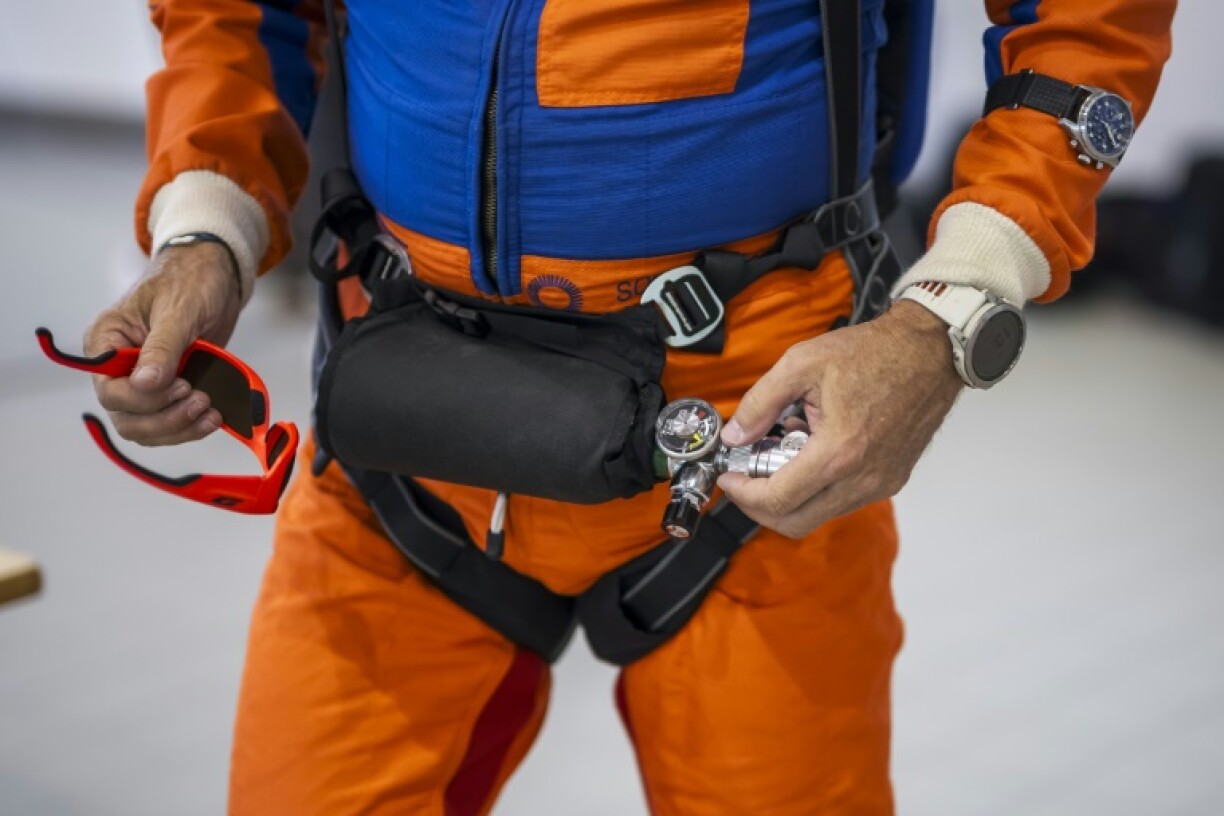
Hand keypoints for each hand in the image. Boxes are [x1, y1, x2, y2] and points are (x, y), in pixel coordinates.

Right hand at [84, 242, 242, 445]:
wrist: (215, 278)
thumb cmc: (189, 281)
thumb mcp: (177, 310)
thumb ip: (162, 347)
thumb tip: (143, 383)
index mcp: (106, 342)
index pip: (109, 390)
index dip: (143, 399)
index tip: (181, 385)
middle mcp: (118, 367)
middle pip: (126, 417)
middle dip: (164, 418)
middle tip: (200, 400)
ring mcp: (143, 382)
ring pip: (146, 428)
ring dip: (178, 427)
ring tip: (210, 411)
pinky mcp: (168, 390)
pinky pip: (168, 423)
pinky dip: (189, 427)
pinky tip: (213, 417)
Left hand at [717, 300, 962, 537]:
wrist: (931, 351)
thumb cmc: (875, 352)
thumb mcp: (801, 363)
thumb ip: (760, 403)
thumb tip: (735, 435)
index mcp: (838, 452)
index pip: (777, 500)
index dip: (742, 494)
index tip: (729, 478)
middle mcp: (862, 478)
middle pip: (796, 522)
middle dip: (760, 506)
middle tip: (745, 478)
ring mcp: (880, 483)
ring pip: (819, 514)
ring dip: (791, 496)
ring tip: (780, 454)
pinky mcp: (892, 479)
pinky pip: (843, 500)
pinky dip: (818, 488)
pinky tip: (811, 451)